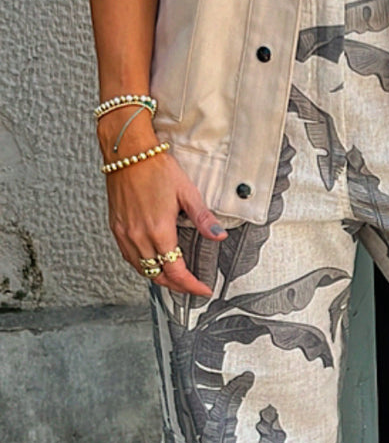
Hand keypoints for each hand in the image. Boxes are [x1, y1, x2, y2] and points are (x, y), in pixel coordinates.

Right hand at [102, 127, 226, 296]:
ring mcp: (125, 234)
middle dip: (176, 285)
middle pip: (158, 275)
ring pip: (141, 269)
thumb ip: (203, 218)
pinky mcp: (116, 228)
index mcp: (159, 231)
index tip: (203, 289)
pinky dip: (142, 266)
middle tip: (191, 286)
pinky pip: (128, 257)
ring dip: (158, 277)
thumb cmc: (155, 167)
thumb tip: (219, 235)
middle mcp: (139, 237)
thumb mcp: (186, 192)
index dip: (191, 285)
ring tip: (174, 277)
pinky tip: (152, 261)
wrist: (127, 153)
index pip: (176, 271)